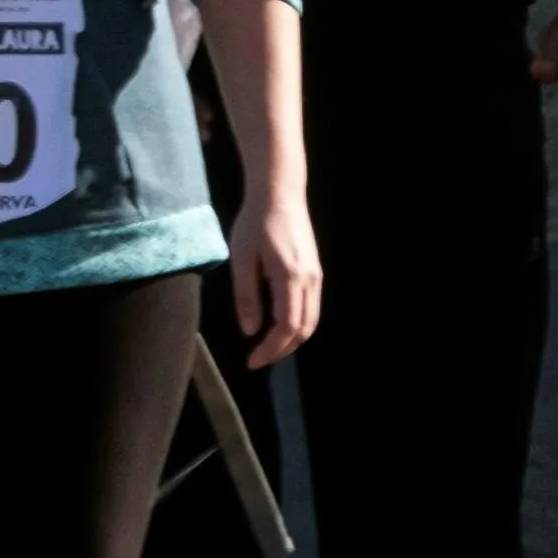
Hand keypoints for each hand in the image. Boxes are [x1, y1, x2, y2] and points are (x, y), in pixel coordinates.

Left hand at [228, 186, 320, 368]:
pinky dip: (296, 324)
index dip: (271, 349)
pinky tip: (276, 326)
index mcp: (290, 277)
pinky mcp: (314, 271)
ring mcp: (316, 276)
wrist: (280, 196)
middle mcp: (310, 280)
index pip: (287, 326)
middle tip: (257, 360)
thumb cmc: (255, 224)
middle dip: (282, 350)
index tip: (251, 361)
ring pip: (311, 320)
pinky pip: (310, 307)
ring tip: (266, 348)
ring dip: (291, 339)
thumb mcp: (241, 259)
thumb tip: (250, 331)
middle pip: (304, 328)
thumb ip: (246, 296)